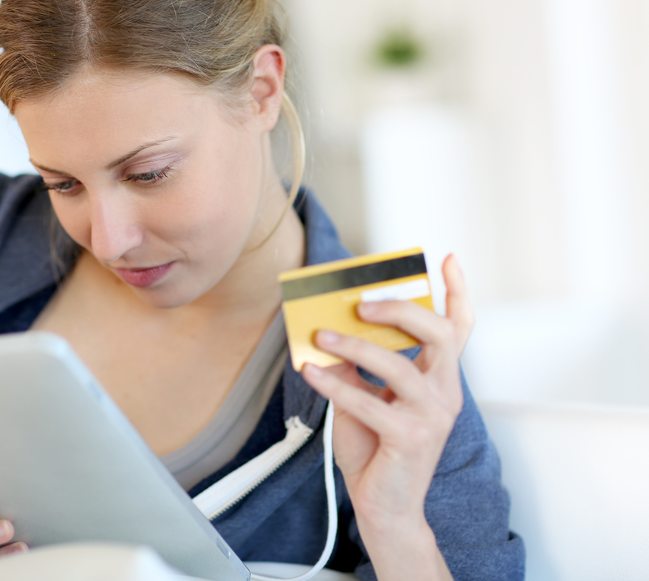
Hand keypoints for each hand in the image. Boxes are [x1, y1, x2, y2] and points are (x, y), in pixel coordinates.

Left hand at [301, 255, 471, 536]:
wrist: (383, 508)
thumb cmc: (375, 450)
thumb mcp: (363, 398)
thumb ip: (353, 366)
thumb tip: (327, 328)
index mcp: (439, 380)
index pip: (458, 329)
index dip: (457, 292)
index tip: (447, 258)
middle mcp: (444, 394)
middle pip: (439, 335)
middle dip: (400, 309)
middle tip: (361, 302)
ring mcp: (432, 417)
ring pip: (400, 366)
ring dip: (355, 345)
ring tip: (321, 335)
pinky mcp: (410, 440)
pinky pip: (368, 402)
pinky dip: (334, 384)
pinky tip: (310, 371)